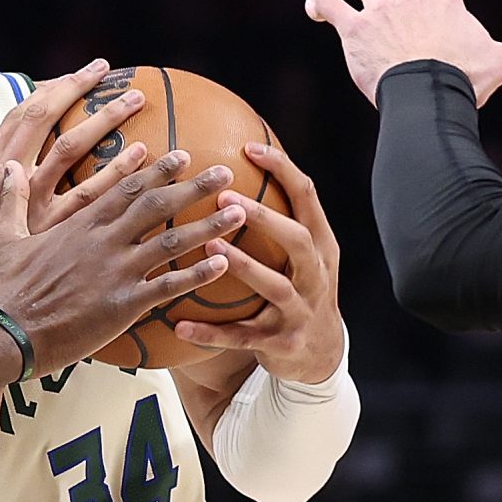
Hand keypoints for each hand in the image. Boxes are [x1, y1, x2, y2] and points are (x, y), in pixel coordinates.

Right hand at [0, 143, 240, 372]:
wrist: (3, 334)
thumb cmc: (2, 289)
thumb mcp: (1, 237)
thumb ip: (11, 200)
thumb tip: (7, 168)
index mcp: (78, 223)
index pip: (126, 187)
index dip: (158, 169)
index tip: (182, 155)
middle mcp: (103, 241)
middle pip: (158, 205)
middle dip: (195, 186)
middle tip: (225, 172)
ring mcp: (116, 272)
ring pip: (172, 241)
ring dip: (209, 225)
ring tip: (239, 212)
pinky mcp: (123, 306)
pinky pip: (169, 286)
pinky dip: (198, 274)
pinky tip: (224, 264)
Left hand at [172, 144, 345, 381]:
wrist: (320, 354)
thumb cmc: (299, 290)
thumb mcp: (302, 255)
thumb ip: (280, 218)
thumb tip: (234, 171)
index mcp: (320, 245)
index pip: (307, 197)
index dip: (282, 169)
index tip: (250, 147)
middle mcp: (316, 275)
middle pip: (296, 239)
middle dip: (264, 218)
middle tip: (225, 198)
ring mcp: (301, 311)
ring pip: (274, 287)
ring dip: (243, 266)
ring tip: (208, 250)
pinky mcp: (283, 344)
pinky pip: (243, 337)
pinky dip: (211, 333)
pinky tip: (180, 326)